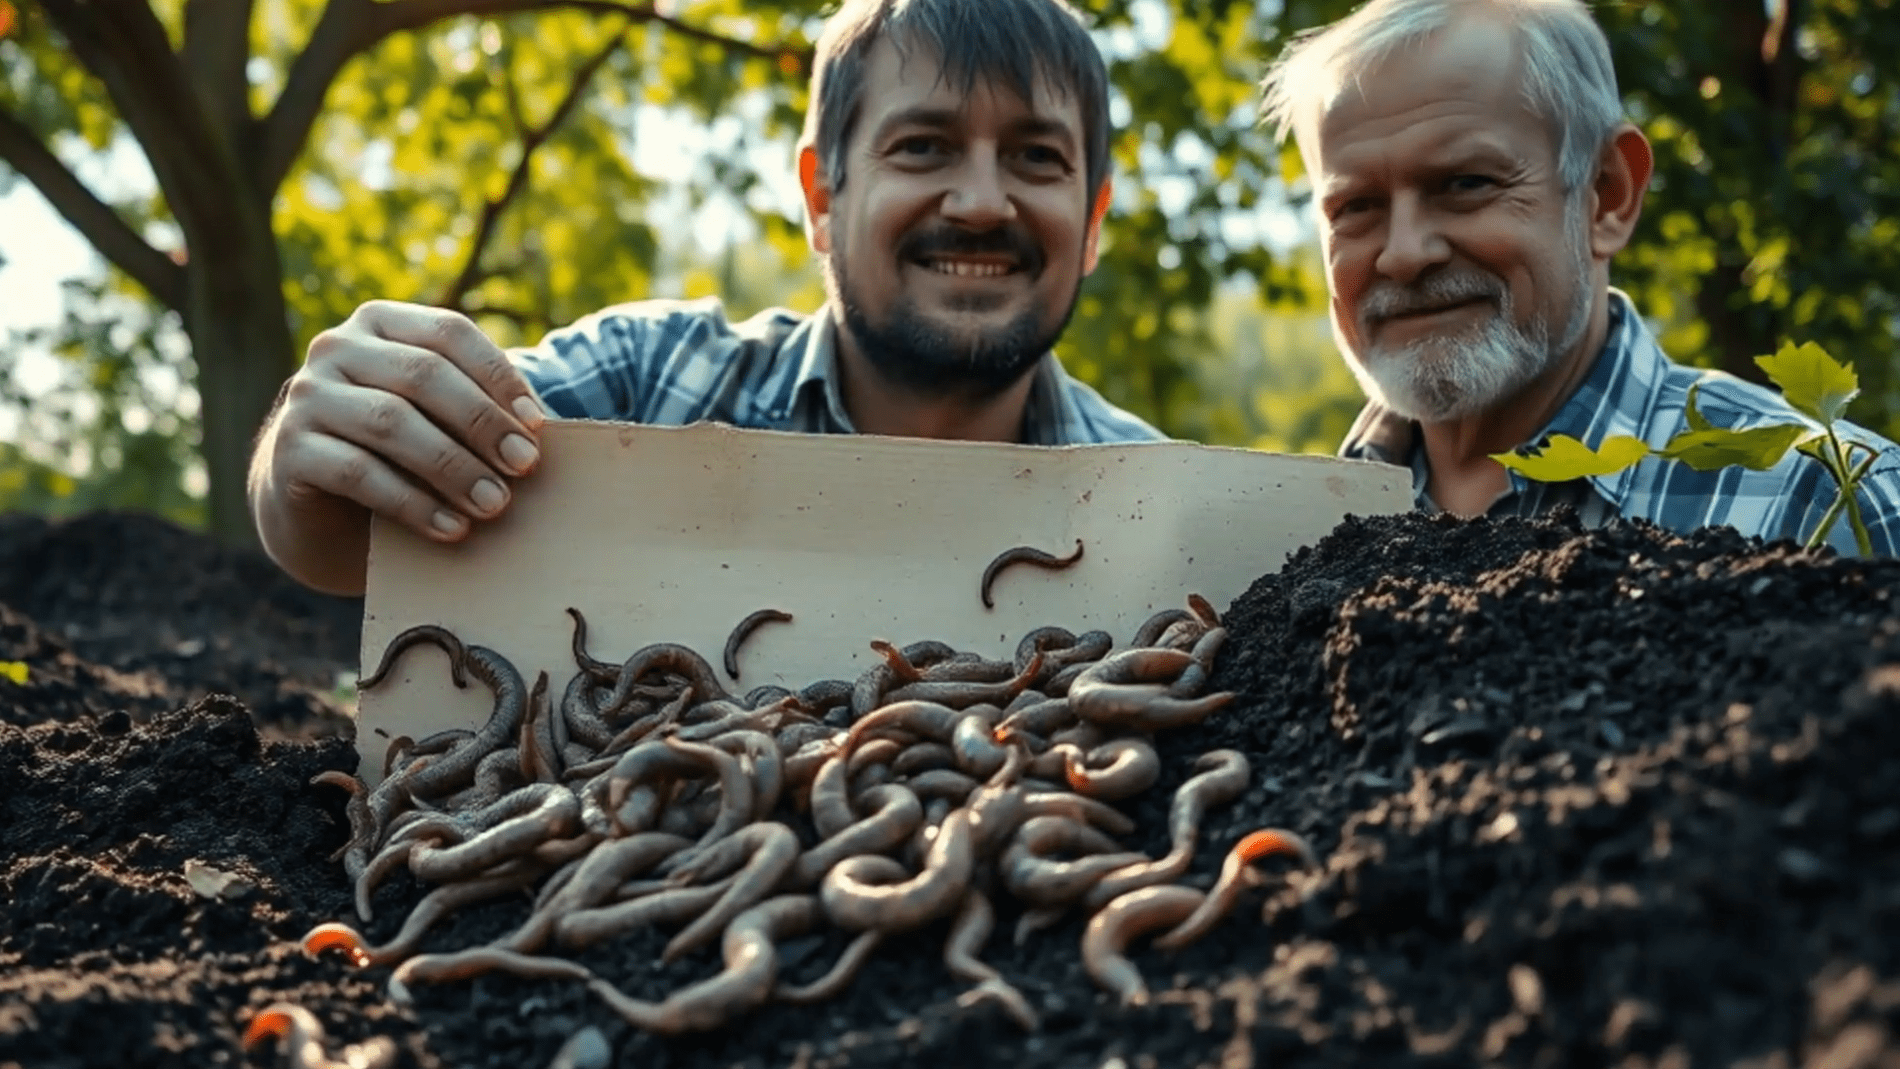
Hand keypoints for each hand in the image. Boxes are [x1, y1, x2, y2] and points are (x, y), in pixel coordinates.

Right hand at [265, 300, 546, 542]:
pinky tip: (451, 528)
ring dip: (452, 466)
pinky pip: (358, 473)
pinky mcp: (289, 449)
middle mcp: (336, 348)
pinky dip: (413, 502)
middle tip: (524, 466)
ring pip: (390, 422)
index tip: (537, 425)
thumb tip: (538, 430)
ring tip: (494, 503)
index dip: (498, 376)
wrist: (318, 508)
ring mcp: (307, 396)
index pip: (449, 333)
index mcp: (380, 323)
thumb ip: (476, 409)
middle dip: (482, 422)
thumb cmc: (398, 453)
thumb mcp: (437, 420)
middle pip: (423, 375)